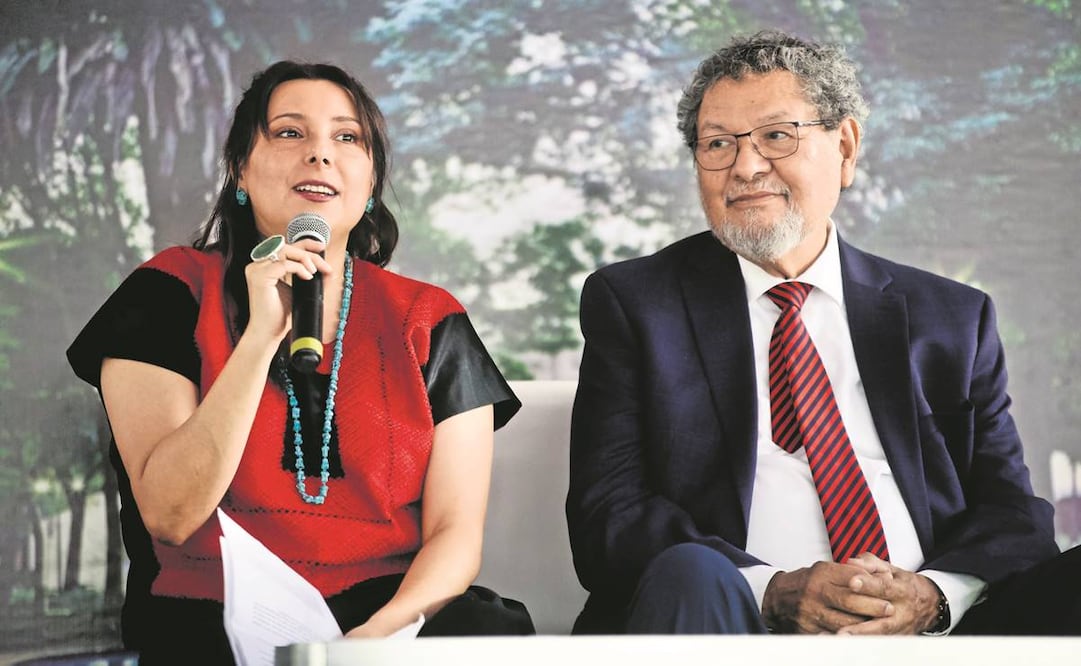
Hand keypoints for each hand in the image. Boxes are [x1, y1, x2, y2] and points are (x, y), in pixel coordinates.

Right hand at [243, 238, 332, 343]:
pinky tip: (307, 277)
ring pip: (285, 251)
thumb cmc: (280, 315)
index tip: (321, 247)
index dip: (305, 244)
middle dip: (309, 254)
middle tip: (325, 266)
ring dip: (305, 259)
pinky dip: (299, 268)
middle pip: (287, 247)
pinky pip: (284, 264)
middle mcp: (258, 265)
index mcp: (265, 266)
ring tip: (313, 272)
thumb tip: (328, 271)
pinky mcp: (259, 277)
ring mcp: (256, 270)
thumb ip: (308, 277)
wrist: (268, 332)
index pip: (286, 247)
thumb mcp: (298, 291)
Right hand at [762, 560, 894, 633]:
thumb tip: (878, 576)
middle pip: (849, 601)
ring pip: (844, 621)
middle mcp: (815, 592)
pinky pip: (833, 635)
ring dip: (865, 624)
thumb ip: (850, 571)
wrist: (776, 599)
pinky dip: (849, 636)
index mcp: (821, 574)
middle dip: (872, 606)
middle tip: (889, 609)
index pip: (851, 577)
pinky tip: (860, 635)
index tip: (888, 588)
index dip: (872, 584)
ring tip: (880, 624)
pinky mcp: (808, 629)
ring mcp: (811, 612)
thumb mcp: (825, 569)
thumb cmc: (807, 583)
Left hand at [837, 553, 941, 634]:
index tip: (852, 582)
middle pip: (882, 622)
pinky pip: (877, 644)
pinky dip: (860, 644)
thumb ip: (871, 564)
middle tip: (842, 626)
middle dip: (862, 625)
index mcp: (901, 591)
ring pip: (879, 637)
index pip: (883, 587)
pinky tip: (842, 642)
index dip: (868, 585)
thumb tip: (852, 563)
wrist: (929, 605)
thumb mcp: (892, 569)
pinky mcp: (895, 639)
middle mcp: (901, 613)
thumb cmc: (904, 584)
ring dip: (859, 638)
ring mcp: (899, 630)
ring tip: (841, 638)